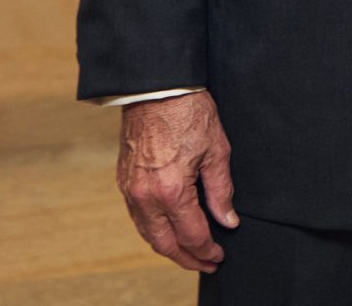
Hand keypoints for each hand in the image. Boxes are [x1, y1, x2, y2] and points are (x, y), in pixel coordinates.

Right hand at [116, 91, 237, 272]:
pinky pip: (137, 218)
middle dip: (187, 258)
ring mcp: (130, 190)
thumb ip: (222, 191)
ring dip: (168, 247)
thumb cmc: (190, 113)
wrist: (157, 89)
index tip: (219, 256)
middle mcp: (145, 197)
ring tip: (189, 253)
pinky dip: (154, 230)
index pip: (191, 235)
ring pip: (148, 234)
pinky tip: (168, 230)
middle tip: (207, 263)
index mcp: (171, 191)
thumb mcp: (217, 150)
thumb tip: (228, 221)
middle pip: (165, 243)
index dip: (207, 250)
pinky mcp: (123, 182)